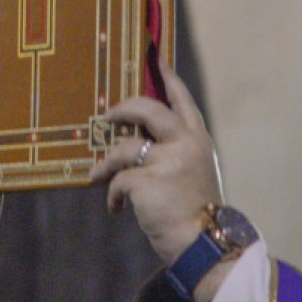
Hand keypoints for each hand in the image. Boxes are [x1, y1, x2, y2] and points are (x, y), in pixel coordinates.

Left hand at [88, 64, 223, 264]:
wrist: (204, 243)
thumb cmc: (196, 210)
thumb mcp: (194, 171)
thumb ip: (175, 150)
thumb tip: (140, 138)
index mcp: (197, 138)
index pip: (181, 98)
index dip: (167, 77)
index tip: (155, 58)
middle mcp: (184, 143)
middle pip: (146, 108)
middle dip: (122, 108)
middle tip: (106, 115)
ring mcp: (166, 160)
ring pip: (122, 147)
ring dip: (105, 164)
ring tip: (97, 176)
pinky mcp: (147, 180)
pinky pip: (117, 180)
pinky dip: (113, 195)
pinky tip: (117, 208)